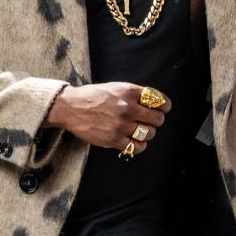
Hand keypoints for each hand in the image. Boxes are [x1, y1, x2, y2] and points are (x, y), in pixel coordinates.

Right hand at [45, 83, 171, 154]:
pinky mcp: (114, 139)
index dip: (165, 106)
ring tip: (140, 130)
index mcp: (129, 91)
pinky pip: (137, 147)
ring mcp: (121, 125)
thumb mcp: (115, 87)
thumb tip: (154, 103)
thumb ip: (134, 94)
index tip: (164, 109)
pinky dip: (139, 145)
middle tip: (150, 121)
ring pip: (149, 133)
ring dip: (147, 133)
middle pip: (157, 119)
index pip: (159, 100)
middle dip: (156, 120)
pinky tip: (134, 141)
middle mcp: (127, 107)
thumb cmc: (93, 96)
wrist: (71, 107)